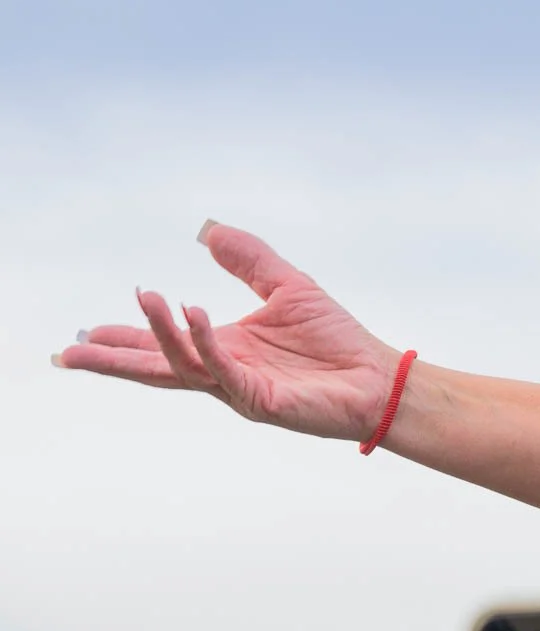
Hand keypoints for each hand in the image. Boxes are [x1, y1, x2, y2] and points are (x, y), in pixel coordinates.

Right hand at [53, 221, 404, 441]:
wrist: (378, 377)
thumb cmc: (336, 341)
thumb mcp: (287, 287)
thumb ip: (248, 260)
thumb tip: (209, 231)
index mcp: (226, 348)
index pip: (167, 345)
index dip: (129, 338)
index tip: (88, 333)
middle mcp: (225, 372)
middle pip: (158, 367)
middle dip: (114, 361)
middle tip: (71, 353)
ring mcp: (240, 389)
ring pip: (185, 365)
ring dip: (161, 334)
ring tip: (147, 298)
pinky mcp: (261, 399)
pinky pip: (225, 370)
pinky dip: (206, 343)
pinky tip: (193, 315)